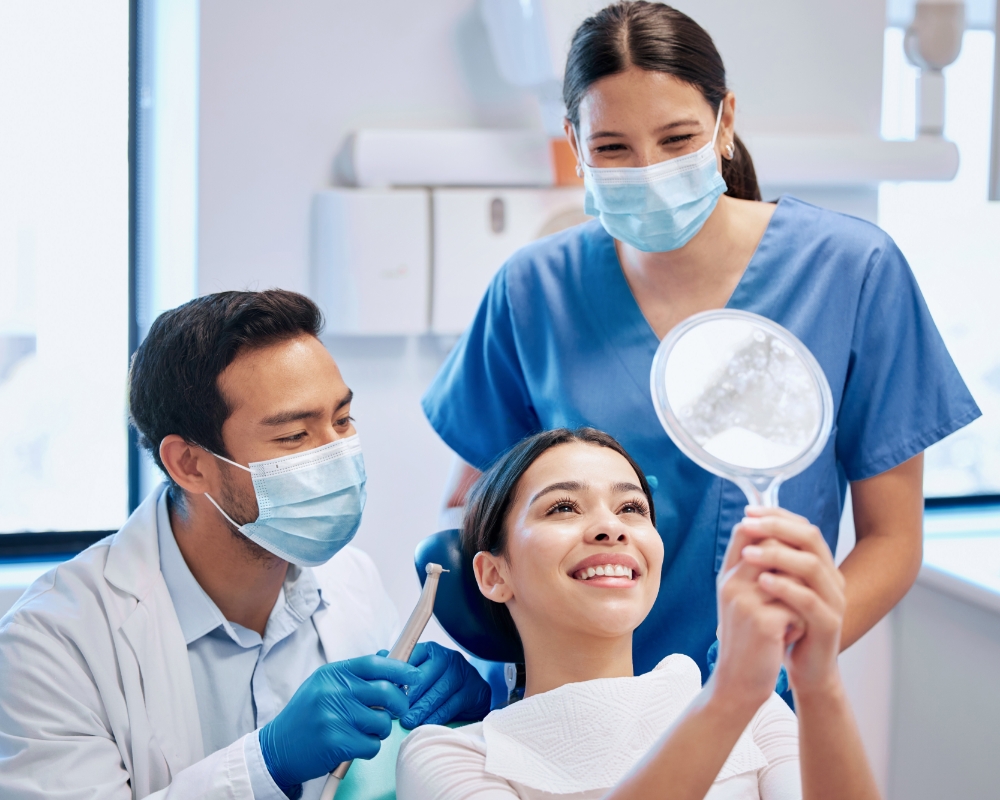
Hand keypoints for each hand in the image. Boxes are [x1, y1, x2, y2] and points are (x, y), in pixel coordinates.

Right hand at [259, 655, 420, 789]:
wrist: (277, 748)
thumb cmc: (305, 716)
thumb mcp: (324, 685)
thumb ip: (354, 674)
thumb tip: (386, 657)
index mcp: (333, 673)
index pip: (375, 664)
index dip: (400, 668)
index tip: (415, 675)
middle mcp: (334, 691)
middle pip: (386, 691)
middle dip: (399, 702)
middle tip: (396, 710)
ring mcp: (334, 717)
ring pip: (382, 722)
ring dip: (381, 730)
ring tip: (365, 731)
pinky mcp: (336, 742)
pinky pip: (371, 745)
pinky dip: (369, 748)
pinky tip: (354, 745)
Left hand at [389, 642, 491, 727]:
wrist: (473, 694)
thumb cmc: (439, 683)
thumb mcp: (421, 672)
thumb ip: (400, 666)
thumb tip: (380, 655)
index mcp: (431, 650)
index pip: (411, 657)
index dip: (397, 676)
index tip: (386, 692)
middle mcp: (448, 657)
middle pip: (424, 676)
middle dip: (408, 697)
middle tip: (395, 712)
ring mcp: (464, 673)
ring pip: (438, 692)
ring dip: (421, 710)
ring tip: (407, 722)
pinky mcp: (474, 690)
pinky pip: (452, 705)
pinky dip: (437, 717)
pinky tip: (426, 725)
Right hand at [714, 523, 801, 710]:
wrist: (738, 682)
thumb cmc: (748, 640)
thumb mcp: (744, 601)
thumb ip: (756, 571)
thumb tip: (780, 537)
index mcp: (727, 575)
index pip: (745, 530)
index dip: (771, 527)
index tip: (792, 543)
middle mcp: (732, 583)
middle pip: (771, 545)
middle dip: (794, 564)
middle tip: (799, 589)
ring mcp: (745, 602)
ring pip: (790, 574)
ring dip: (800, 594)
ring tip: (792, 617)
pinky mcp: (763, 623)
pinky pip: (797, 605)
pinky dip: (800, 621)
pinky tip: (789, 637)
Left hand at [737, 507, 846, 696]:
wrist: (808, 668)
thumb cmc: (789, 624)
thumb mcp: (778, 589)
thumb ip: (771, 561)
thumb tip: (746, 525)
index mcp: (821, 564)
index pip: (803, 527)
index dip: (777, 515)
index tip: (749, 511)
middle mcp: (832, 577)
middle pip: (810, 538)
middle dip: (776, 527)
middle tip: (747, 525)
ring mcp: (834, 600)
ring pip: (811, 565)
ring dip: (777, 555)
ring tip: (748, 554)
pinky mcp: (830, 624)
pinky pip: (809, 599)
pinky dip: (785, 587)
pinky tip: (762, 581)